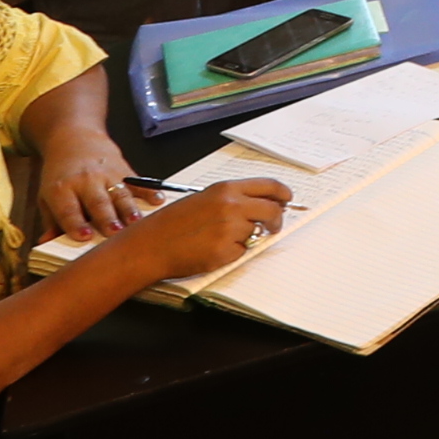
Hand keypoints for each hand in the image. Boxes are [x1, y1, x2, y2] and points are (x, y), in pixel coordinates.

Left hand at [36, 133, 141, 241]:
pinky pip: (139, 183)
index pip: (69, 210)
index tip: (84, 236)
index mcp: (61, 189)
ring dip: (129, 209)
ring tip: (136, 222)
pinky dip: (150, 192)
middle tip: (115, 232)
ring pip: (120, 194)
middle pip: (98, 202)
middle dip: (107, 218)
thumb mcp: (46, 195)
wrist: (74, 137)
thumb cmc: (61, 173)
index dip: (76, 223)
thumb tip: (47, 242)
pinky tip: (158, 200)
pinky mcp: (125, 171)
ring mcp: (107, 175)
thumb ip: (52, 221)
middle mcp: (85, 181)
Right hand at [123, 178, 295, 281]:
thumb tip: (261, 205)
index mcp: (225, 189)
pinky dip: (233, 253)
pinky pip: (242, 252)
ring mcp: (230, 229)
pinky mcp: (226, 251)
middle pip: (272, 210)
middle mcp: (231, 205)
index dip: (283, 193)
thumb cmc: (173, 223)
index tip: (288, 199)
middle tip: (273, 226)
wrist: (150, 244)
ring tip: (219, 238)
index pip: (268, 186)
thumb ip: (232, 199)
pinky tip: (211, 250)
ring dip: (246, 237)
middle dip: (277, 220)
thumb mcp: (204, 199)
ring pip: (256, 232)